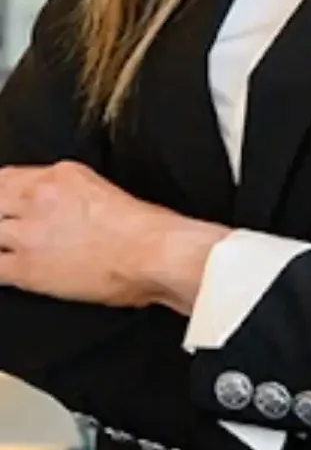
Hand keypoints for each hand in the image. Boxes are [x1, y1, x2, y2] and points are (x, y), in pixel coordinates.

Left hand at [0, 161, 226, 311]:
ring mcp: (29, 232)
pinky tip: (9, 273)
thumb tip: (74, 217)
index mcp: (62, 176)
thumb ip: (80, 199)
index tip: (6, 204)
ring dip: (2, 242)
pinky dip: (0, 270)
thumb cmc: (150, 232)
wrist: (156, 254)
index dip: (3, 194)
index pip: (8, 177)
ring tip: (12, 252)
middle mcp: (39, 198)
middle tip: (10, 230)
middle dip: (0, 215)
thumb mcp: (109, 194)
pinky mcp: (27, 267)